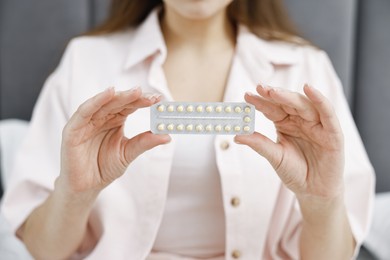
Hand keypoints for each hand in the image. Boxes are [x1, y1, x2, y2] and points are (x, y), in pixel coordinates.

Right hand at [58, 87, 170, 193]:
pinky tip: (109, 93)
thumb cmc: (105, 168)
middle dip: (134, 97)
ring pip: (103, 103)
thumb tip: (168, 136)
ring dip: (119, 96)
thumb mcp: (128, 153)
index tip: (159, 99)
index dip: (143, 101)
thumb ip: (145, 142)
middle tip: (150, 96)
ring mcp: (86, 122)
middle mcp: (101, 117)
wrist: (86, 187)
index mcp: (115, 120)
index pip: (129, 106)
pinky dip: (96, 101)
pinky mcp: (73, 129)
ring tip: (135, 92)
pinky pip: (84, 112)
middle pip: (118, 102)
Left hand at [235, 84, 343, 200]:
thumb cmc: (295, 172)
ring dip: (289, 96)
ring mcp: (317, 125)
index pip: (272, 109)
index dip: (260, 102)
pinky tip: (309, 89)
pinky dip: (320, 100)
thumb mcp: (275, 157)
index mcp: (286, 124)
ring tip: (274, 92)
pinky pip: (327, 112)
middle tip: (259, 89)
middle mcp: (301, 120)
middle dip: (273, 95)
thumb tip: (236, 135)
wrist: (314, 191)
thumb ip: (259, 144)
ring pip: (304, 105)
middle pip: (287, 102)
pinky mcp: (332, 132)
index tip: (246, 96)